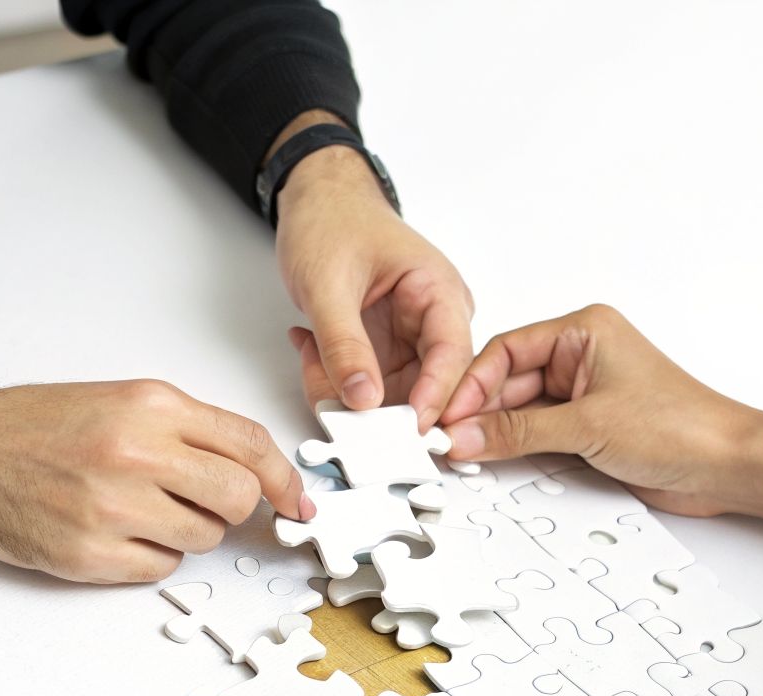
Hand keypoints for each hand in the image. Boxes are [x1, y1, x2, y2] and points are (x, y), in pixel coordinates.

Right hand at [0, 357, 312, 582]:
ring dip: (185, 534)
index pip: (250, 445)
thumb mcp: (118, 399)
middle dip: (231, 509)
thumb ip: (187, 429)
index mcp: (150, 406)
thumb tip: (256, 471)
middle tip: (200, 504)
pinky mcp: (88, 553)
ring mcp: (111, 507)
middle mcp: (136, 453)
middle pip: (237, 499)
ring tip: (138, 511)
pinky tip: (114, 533)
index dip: (285, 479)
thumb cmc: (33, 424)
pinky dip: (147, 559)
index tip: (297, 501)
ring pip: (201, 540)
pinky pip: (158, 570)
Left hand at [273, 128, 473, 431]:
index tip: (407, 428)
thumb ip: (344, 344)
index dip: (434, 396)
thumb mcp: (328, 284)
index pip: (453, 355)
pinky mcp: (385, 349)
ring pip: (390, 394)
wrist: (315, 200)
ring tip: (309, 354)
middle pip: (424, 385)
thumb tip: (363, 399)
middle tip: (335, 405)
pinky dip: (335, 380)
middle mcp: (434, 319)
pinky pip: (367, 386)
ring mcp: (409, 338)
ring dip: (346, 391)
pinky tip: (309, 348)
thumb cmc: (331, 221)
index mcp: (438, 291)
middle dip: (378, 404)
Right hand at [440, 304, 762, 516]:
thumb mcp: (587, 426)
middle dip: (479, 412)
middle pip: (509, 381)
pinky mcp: (590, 428)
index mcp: (585, 330)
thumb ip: (518, 433)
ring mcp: (586, 394)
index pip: (506, 350)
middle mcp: (583, 357)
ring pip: (521, 411)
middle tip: (446, 441)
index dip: (471, 384)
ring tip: (465, 455)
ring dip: (496, 433)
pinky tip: (495, 461)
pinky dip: (518, 449)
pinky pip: (539, 434)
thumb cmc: (683, 425)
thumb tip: (464, 436)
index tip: (444, 415)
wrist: (730, 466)